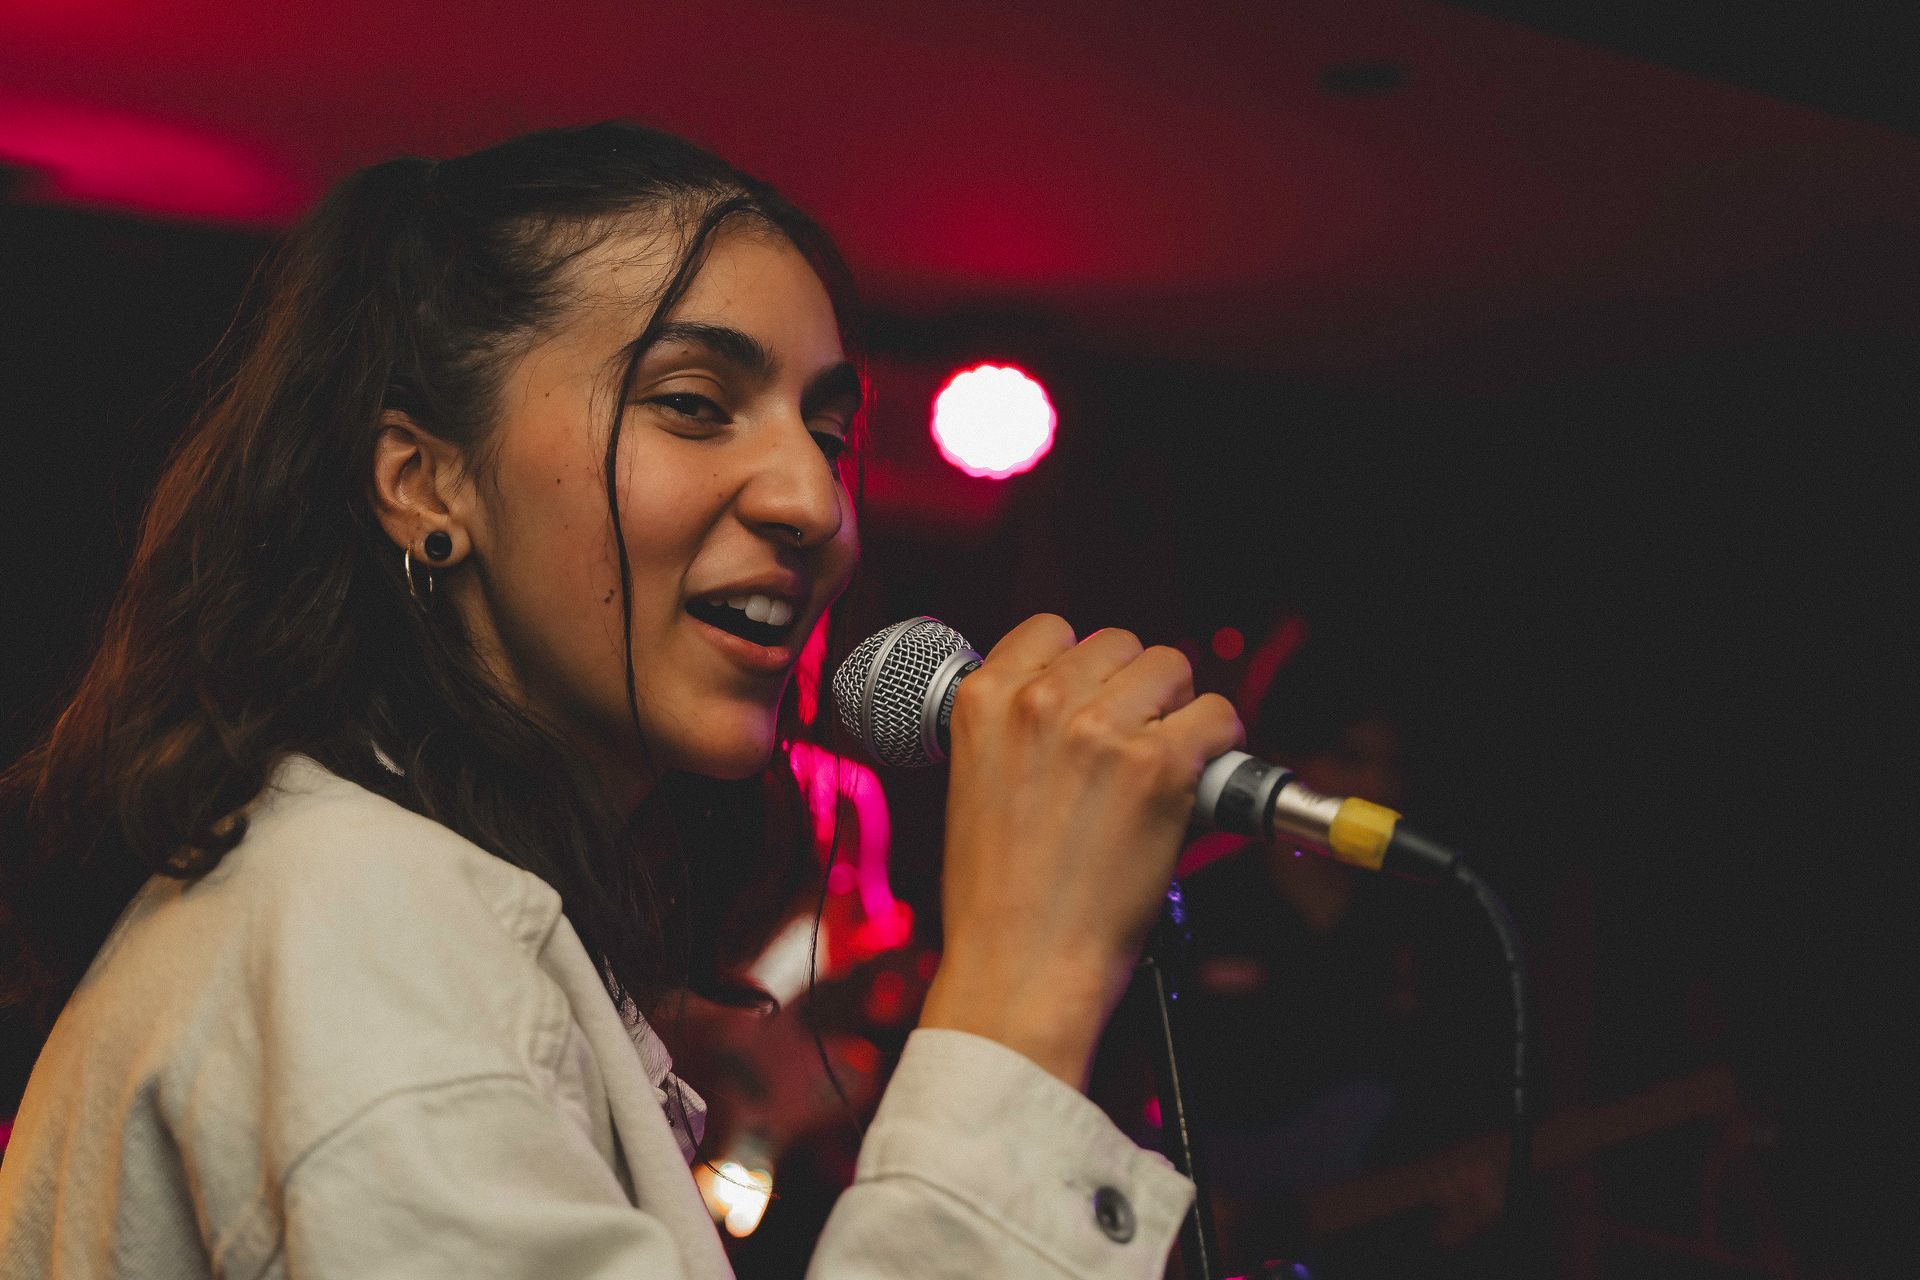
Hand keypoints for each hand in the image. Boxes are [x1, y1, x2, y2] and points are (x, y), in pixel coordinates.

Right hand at [917, 615, 1241, 1088]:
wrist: (1020, 966)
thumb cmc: (996, 896)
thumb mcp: (975, 784)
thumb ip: (1017, 731)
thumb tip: (1079, 705)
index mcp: (981, 699)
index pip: (1051, 629)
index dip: (1081, 665)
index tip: (1092, 699)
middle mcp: (1040, 701)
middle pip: (1120, 644)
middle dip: (1134, 688)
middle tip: (1133, 743)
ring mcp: (1102, 729)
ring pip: (1172, 667)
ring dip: (1177, 709)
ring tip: (1165, 761)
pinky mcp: (1160, 765)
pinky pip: (1217, 715)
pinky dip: (1219, 743)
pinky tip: (1198, 780)